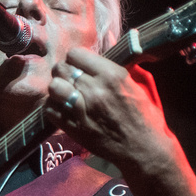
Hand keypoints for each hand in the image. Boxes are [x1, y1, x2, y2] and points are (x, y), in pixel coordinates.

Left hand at [43, 47, 195, 195]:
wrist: (143, 149)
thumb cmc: (145, 116)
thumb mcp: (140, 83)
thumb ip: (121, 64)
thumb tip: (108, 46)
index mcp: (112, 75)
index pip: (75, 54)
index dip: (75, 59)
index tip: (80, 66)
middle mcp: (94, 89)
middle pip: (61, 68)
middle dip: (64, 72)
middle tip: (70, 80)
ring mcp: (81, 109)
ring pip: (53, 87)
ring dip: (57, 89)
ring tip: (65, 94)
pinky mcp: (73, 127)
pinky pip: (49, 109)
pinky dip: (53, 107)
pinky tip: (63, 109)